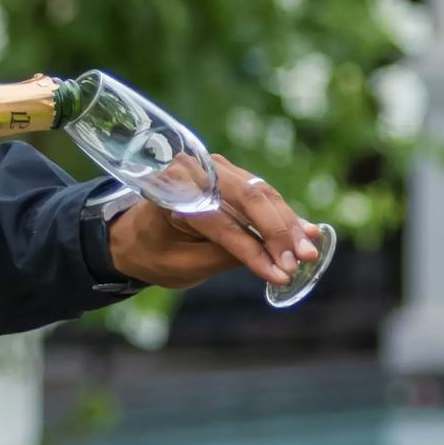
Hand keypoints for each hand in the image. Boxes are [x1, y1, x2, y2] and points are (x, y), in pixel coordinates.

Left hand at [103, 154, 313, 289]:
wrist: (134, 233)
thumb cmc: (154, 253)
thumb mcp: (185, 265)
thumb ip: (227, 259)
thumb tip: (277, 265)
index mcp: (173, 193)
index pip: (222, 222)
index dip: (254, 250)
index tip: (280, 274)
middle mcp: (197, 172)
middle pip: (249, 198)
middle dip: (280, 232)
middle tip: (304, 259)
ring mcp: (216, 169)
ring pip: (262, 194)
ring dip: (288, 225)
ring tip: (309, 251)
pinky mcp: (231, 176)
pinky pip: (262, 195)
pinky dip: (284, 216)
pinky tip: (307, 232)